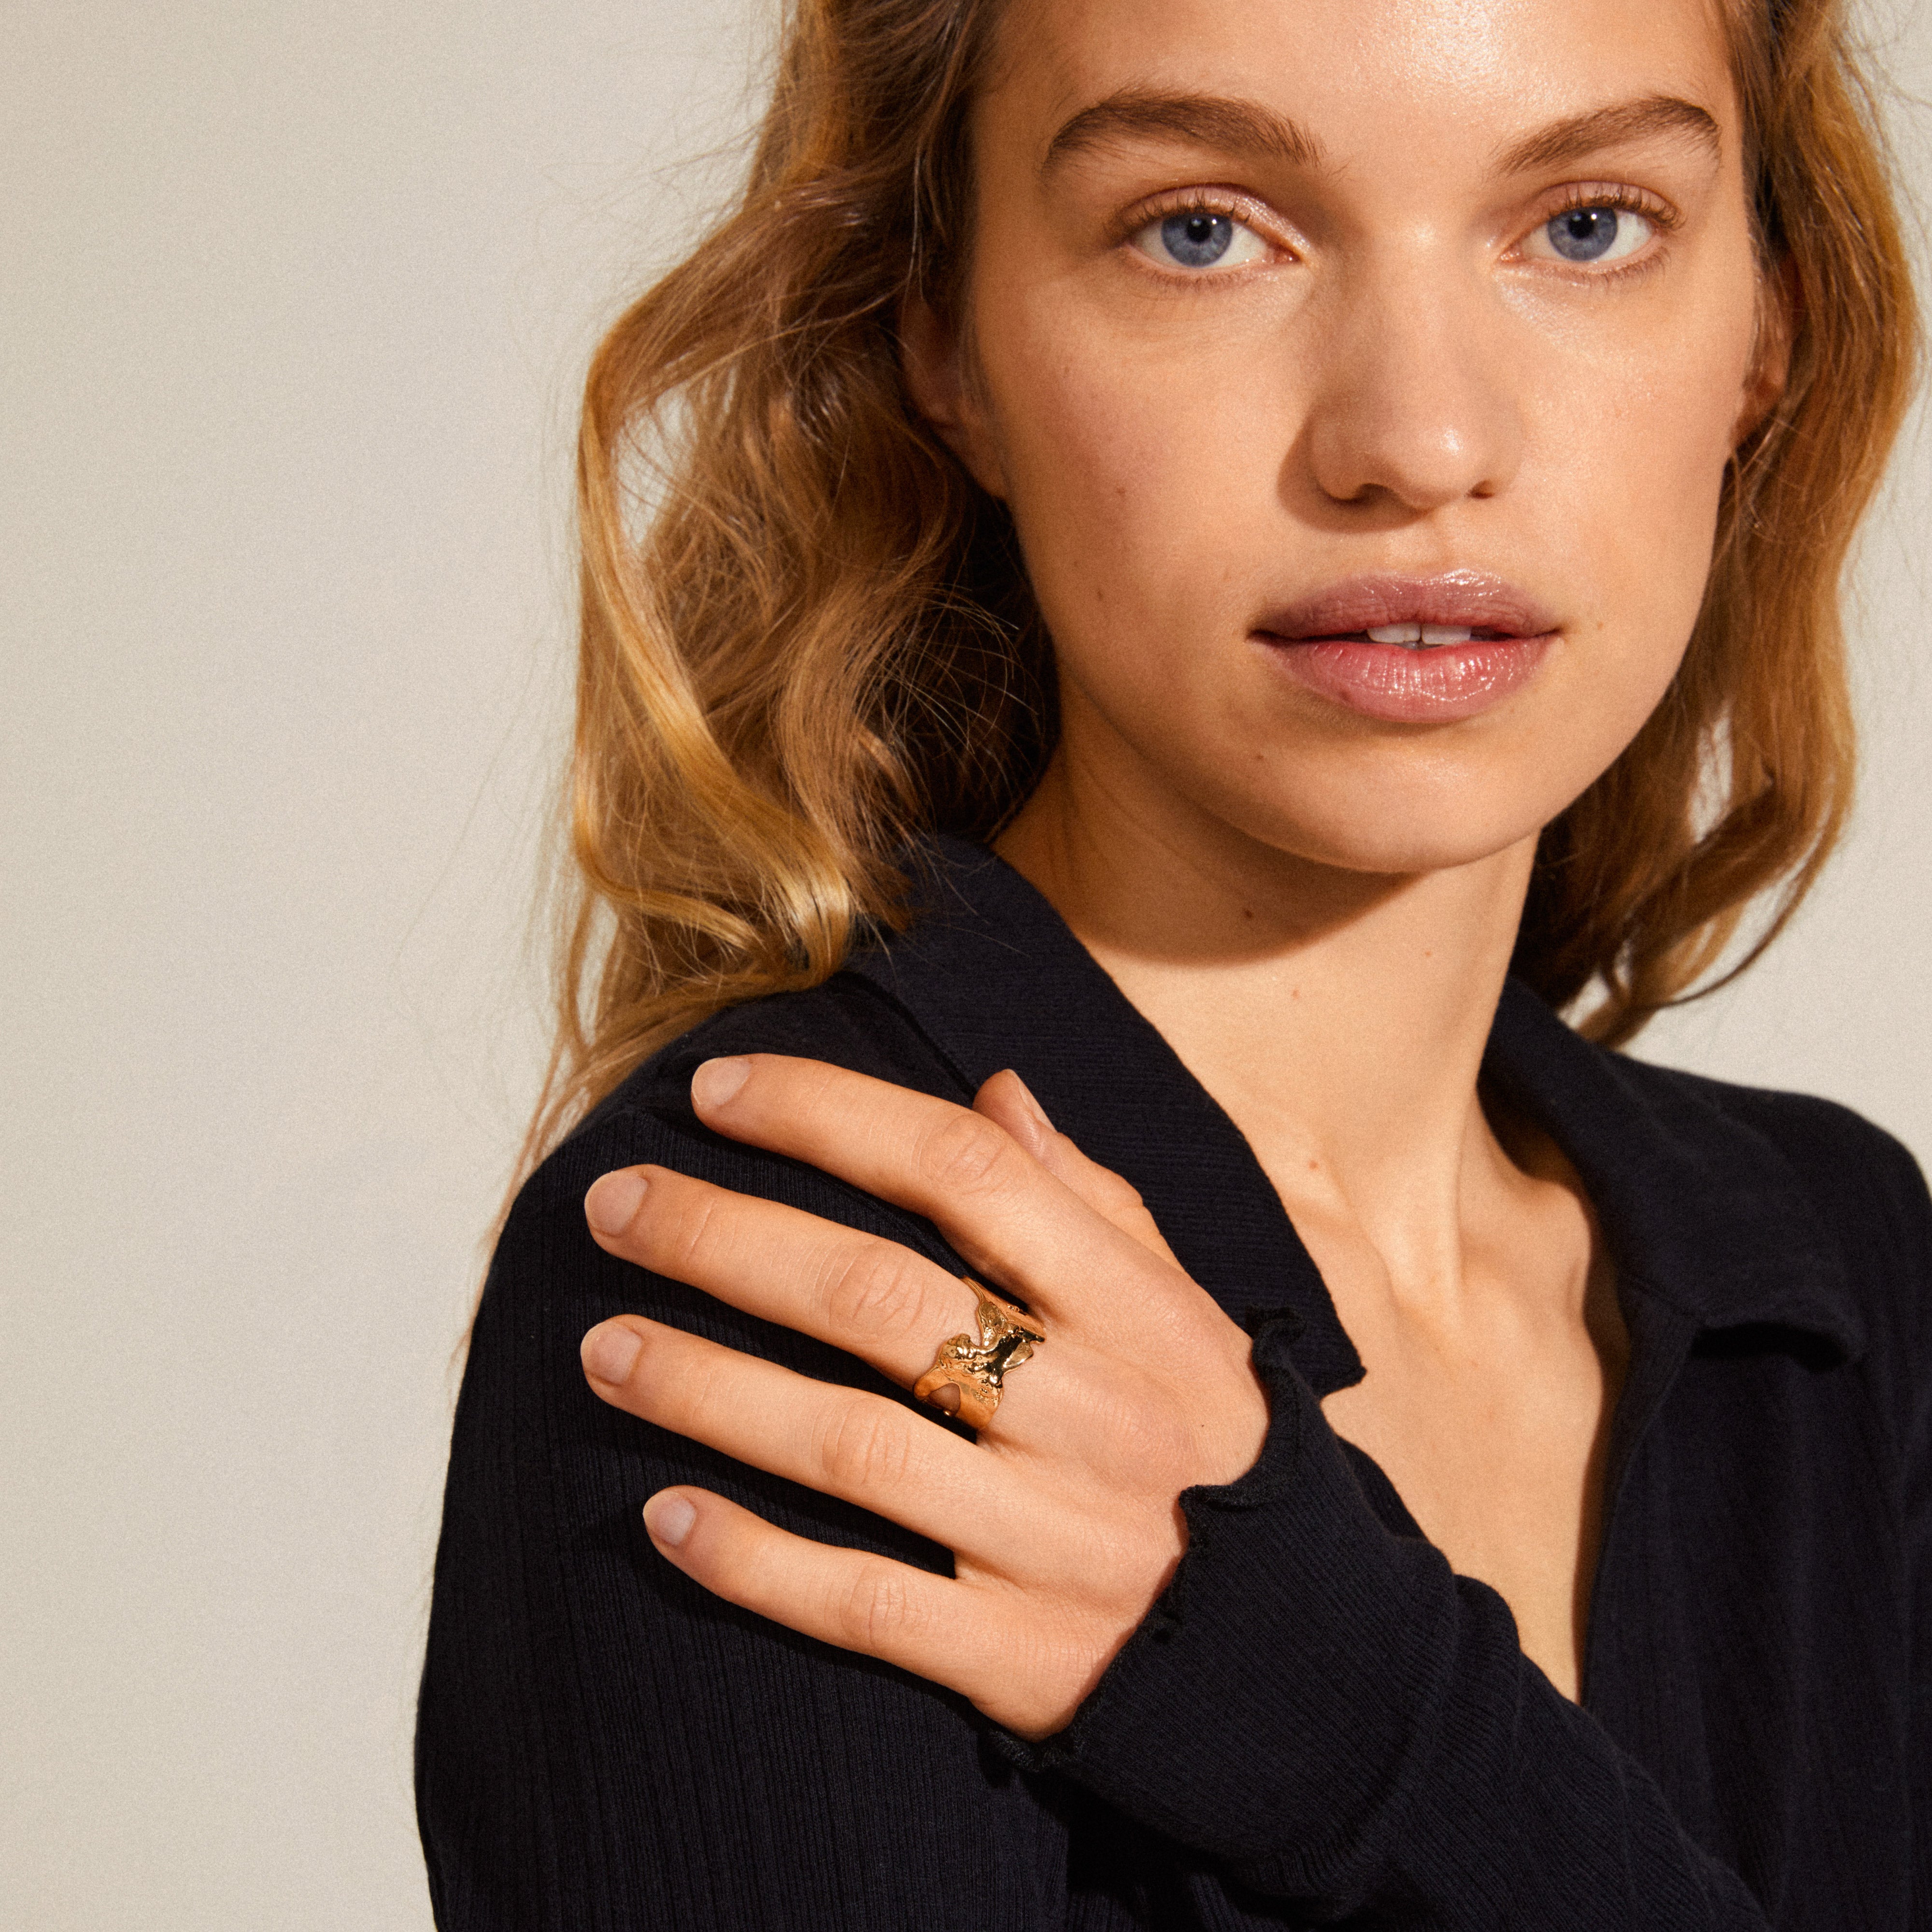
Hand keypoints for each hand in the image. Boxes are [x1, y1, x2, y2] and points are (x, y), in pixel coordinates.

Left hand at [578, 1054, 1269, 1738]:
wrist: (1310, 1663)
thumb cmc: (1219, 1450)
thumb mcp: (1193, 1314)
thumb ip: (1096, 1202)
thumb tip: (997, 1090)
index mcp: (1141, 1310)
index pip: (967, 1172)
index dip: (829, 1116)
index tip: (713, 1092)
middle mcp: (1094, 1413)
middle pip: (878, 1298)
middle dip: (725, 1239)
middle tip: (611, 1205)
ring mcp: (1053, 1542)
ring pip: (849, 1447)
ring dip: (707, 1390)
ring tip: (601, 1347)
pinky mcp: (1018, 1660)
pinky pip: (862, 1605)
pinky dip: (753, 1561)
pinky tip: (661, 1517)